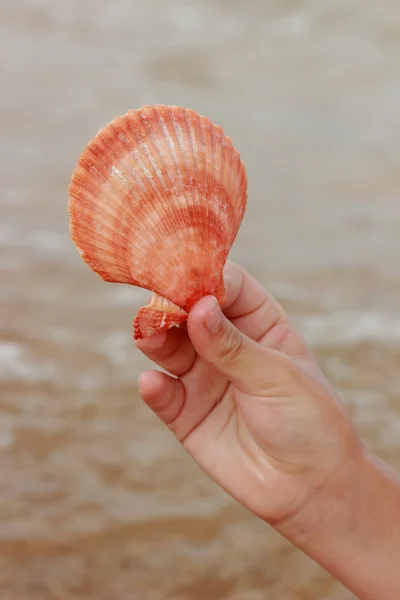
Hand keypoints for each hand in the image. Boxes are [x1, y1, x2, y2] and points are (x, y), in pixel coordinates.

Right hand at [136, 262, 361, 523]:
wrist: (309, 488)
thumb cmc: (307, 420)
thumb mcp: (276, 377)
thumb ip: (233, 346)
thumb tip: (197, 307)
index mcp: (259, 324)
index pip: (227, 286)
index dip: (206, 278)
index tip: (186, 277)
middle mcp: (226, 345)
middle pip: (190, 312)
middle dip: (172, 305)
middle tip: (157, 305)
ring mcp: (204, 377)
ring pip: (169, 348)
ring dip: (156, 339)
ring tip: (149, 336)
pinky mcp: (186, 413)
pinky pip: (163, 394)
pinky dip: (154, 387)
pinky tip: (152, 383)